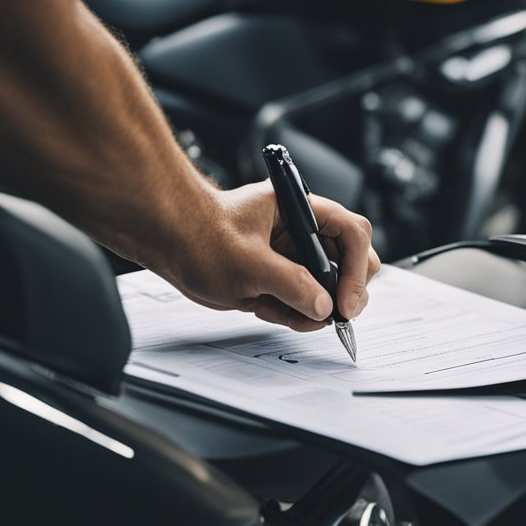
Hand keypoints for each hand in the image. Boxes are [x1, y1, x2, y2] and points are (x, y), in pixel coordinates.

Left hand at [162, 180, 380, 331]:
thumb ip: (291, 285)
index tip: (345, 300)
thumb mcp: (249, 262)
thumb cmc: (199, 234)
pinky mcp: (280, 279)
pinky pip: (304, 302)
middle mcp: (302, 232)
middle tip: (337, 314)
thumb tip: (323, 307)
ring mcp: (293, 257)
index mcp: (300, 209)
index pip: (351, 233)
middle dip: (345, 290)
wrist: (168, 245)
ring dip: (316, 308)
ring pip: (328, 287)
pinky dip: (295, 315)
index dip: (356, 268)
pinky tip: (268, 310)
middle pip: (349, 260)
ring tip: (287, 313)